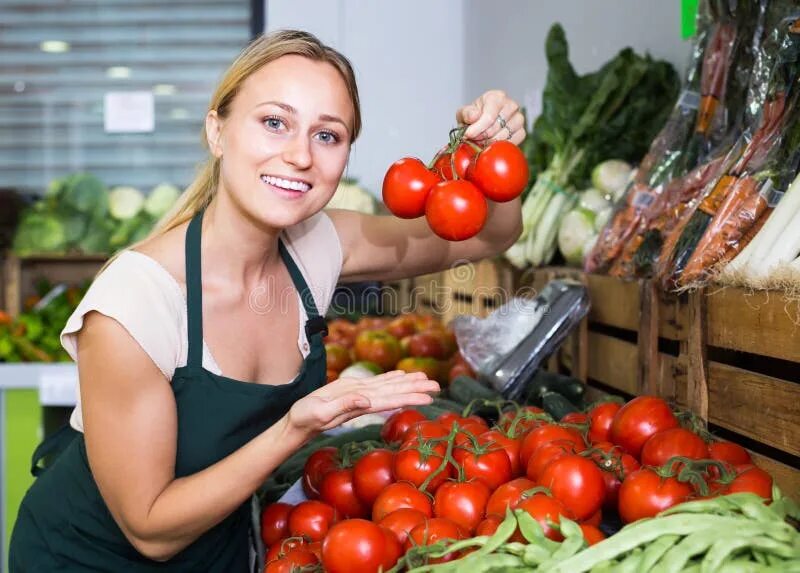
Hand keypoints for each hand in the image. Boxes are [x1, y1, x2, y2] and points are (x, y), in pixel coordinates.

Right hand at [287, 370, 439, 435]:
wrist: (296, 424)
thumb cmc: (305, 419)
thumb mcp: (321, 412)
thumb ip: (343, 406)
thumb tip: (366, 400)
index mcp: (359, 405)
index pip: (391, 400)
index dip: (410, 397)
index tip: (429, 397)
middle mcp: (363, 400)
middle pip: (395, 393)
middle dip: (416, 389)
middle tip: (438, 387)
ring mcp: (359, 395)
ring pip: (388, 386)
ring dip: (407, 382)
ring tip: (426, 379)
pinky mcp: (351, 389)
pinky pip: (375, 383)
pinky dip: (389, 378)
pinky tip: (400, 375)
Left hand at [456, 89, 525, 145]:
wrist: (481, 123)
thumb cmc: (474, 117)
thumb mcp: (464, 113)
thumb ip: (466, 113)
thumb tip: (474, 116)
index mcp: (496, 97)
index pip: (489, 116)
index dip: (478, 128)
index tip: (468, 135)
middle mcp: (511, 105)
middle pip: (496, 127)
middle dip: (482, 136)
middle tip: (474, 139)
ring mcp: (519, 118)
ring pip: (504, 136)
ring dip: (490, 142)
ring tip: (481, 141)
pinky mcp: (522, 131)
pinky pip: (512, 142)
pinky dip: (500, 146)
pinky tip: (492, 144)